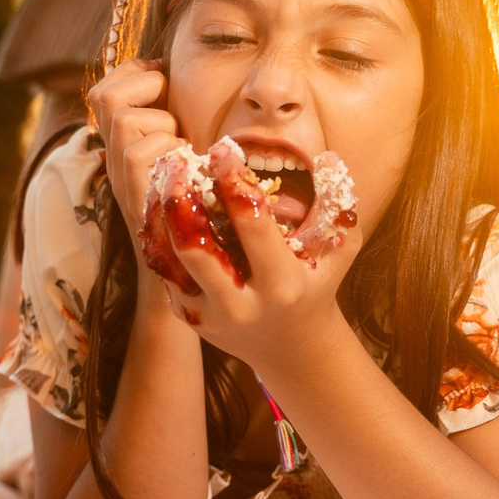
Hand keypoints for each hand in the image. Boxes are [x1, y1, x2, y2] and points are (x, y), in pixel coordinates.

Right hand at [87, 59, 188, 263]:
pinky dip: (169, 150)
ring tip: (181, 148)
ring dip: (162, 125)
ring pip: (126, 119)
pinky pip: (143, 150)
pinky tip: (185, 167)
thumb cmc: (195, 200)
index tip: (164, 77)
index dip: (133, 73)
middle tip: (171, 108)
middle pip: (104, 95)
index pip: (103, 89)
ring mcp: (118, 175)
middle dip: (144, 88)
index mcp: (120, 142)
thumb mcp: (180, 153)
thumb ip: (173, 122)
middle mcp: (112, 156)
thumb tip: (178, 79)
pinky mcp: (131, 193)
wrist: (185, 262)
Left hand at [162, 174, 367, 379]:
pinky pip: (164, 270)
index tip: (223, 148)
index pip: (251, 224)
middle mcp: (241, 304)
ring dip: (160, 212)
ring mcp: (209, 314)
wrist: (293, 349)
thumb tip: (328, 156)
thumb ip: (340, 203)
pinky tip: (159, 202)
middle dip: (180, 197)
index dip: (233, 181)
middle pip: (195, 247)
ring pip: (169, 258)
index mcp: (282, 284)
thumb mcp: (340, 250)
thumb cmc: (318, 286)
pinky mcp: (188, 317)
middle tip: (177, 158)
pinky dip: (157, 234)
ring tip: (162, 175)